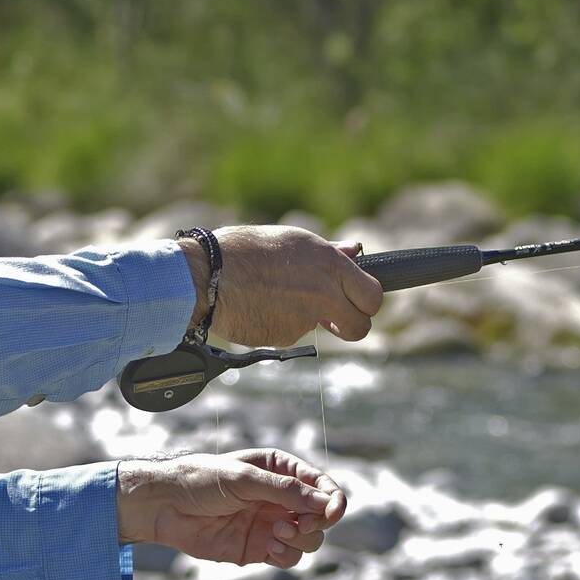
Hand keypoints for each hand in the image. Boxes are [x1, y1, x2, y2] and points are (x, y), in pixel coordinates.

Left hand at [116, 449, 346, 567]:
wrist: (164, 507)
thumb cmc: (200, 481)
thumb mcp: (244, 478)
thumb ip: (285, 491)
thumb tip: (325, 503)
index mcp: (280, 471)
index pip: (321, 485)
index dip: (334, 499)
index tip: (333, 512)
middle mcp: (280, 499)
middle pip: (321, 516)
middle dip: (317, 523)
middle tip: (297, 526)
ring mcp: (271, 524)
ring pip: (309, 540)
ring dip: (302, 540)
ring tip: (277, 535)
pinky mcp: (258, 548)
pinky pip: (288, 557)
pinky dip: (287, 556)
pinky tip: (269, 549)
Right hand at [197, 225, 380, 345]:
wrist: (206, 276)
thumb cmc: (244, 249)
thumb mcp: (291, 240)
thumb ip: (328, 253)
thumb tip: (354, 252)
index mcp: (330, 266)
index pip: (373, 296)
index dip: (367, 303)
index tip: (356, 302)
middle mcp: (323, 295)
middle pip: (360, 328)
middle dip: (350, 326)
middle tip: (334, 319)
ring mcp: (303, 321)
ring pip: (316, 329)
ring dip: (301, 318)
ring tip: (271, 295)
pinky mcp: (282, 338)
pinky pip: (287, 334)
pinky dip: (276, 324)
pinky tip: (257, 305)